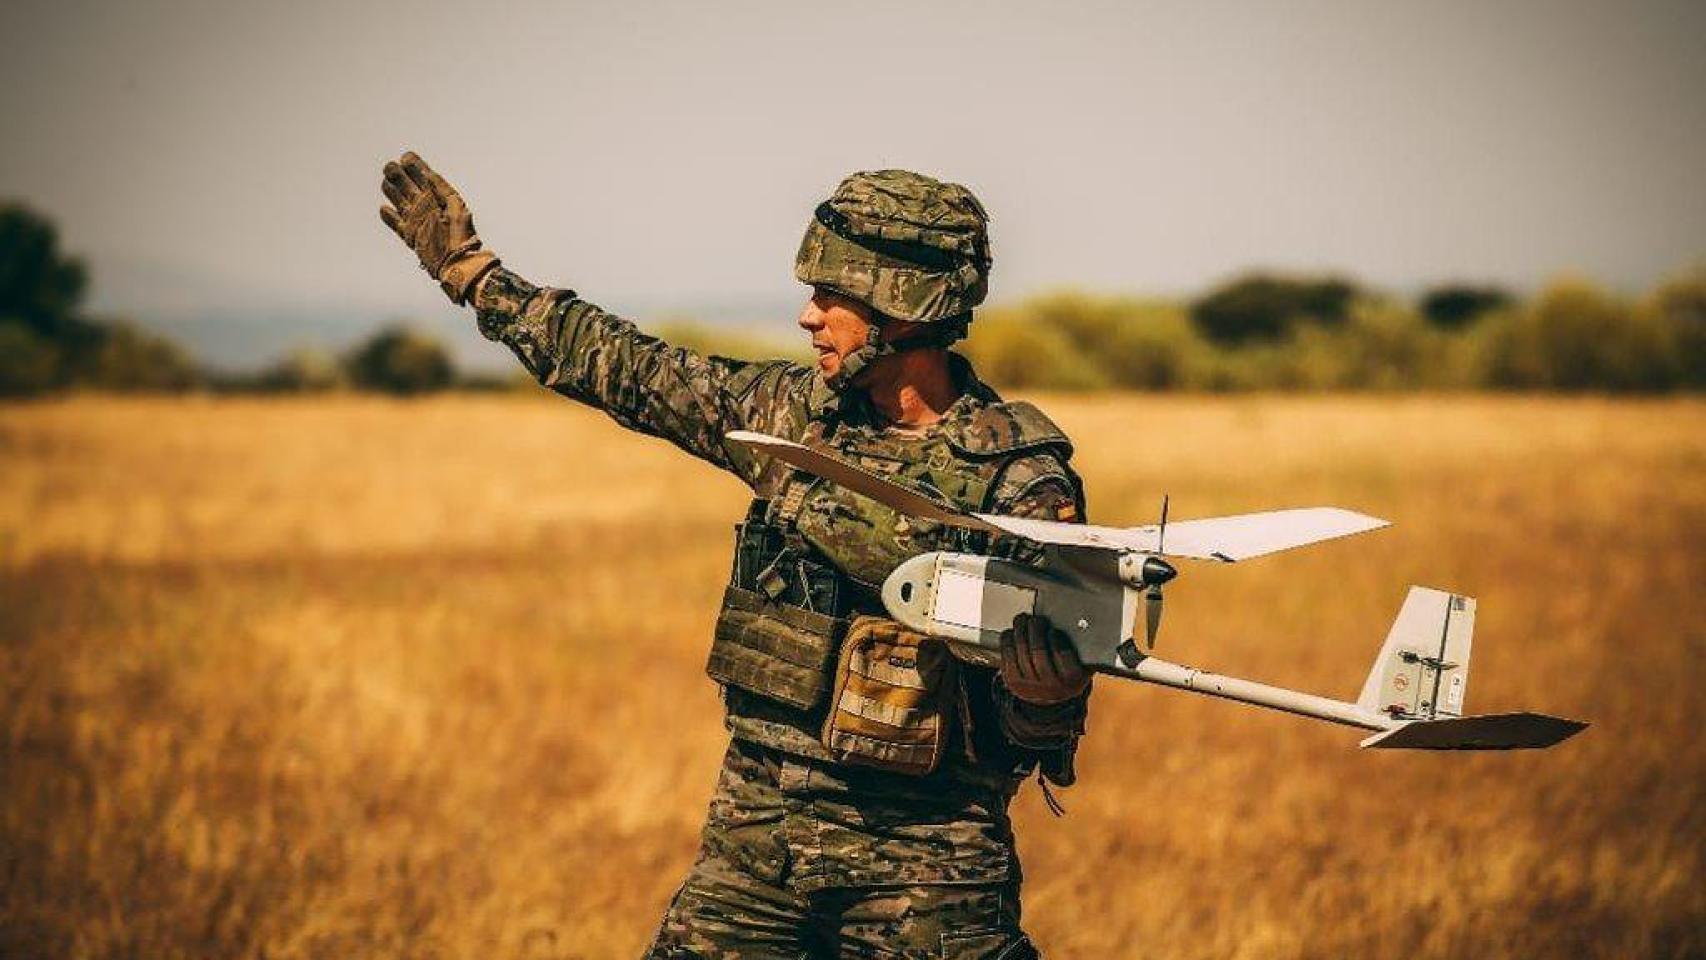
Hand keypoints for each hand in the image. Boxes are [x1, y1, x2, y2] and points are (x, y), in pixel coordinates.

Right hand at [379, 151, 496, 303]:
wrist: (459, 262)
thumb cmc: (462, 234)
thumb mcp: (455, 206)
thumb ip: (442, 188)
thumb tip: (428, 173)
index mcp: (437, 197)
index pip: (423, 177)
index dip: (414, 166)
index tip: (406, 157)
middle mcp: (425, 206)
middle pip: (407, 186)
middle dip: (398, 174)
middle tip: (391, 167)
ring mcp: (416, 220)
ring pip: (398, 200)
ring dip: (391, 190)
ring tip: (386, 180)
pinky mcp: (409, 235)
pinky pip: (395, 223)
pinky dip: (388, 216)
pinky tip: (384, 208)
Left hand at [999, 612, 1090, 704]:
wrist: (1051, 699)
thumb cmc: (1066, 673)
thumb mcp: (1082, 664)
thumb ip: (1081, 646)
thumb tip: (1074, 621)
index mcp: (1072, 679)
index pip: (1062, 654)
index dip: (1055, 637)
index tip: (1053, 629)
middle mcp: (1051, 686)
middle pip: (1038, 650)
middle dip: (1035, 628)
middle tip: (1036, 619)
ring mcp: (1030, 685)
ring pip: (1021, 650)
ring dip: (1020, 629)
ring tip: (1023, 619)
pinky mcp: (1013, 682)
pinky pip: (1007, 655)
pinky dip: (1008, 639)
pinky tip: (1013, 632)